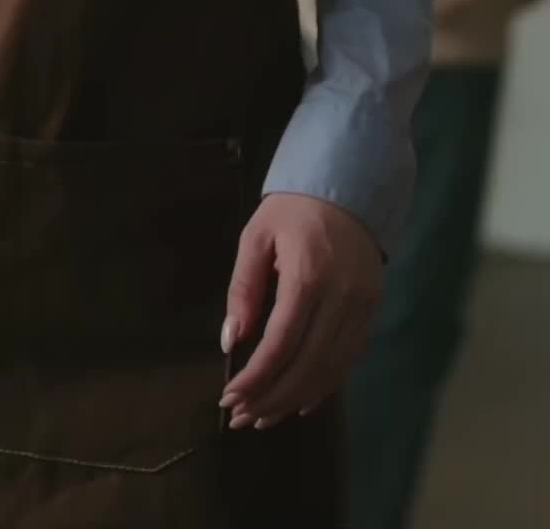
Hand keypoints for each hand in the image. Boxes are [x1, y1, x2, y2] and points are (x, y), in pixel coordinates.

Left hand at [219, 193, 381, 430]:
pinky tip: (301, 401)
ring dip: (296, 399)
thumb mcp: (256, 237)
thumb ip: (243, 288)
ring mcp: (361, 307)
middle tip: (243, 418)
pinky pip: (348, 360)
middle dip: (272, 397)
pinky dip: (325, 386)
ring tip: (265, 417)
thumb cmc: (293, 209)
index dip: (256, 377)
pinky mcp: (372, 311)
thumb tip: (231, 341)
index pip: (281, 343)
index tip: (231, 398)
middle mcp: (340, 298)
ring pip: (330, 370)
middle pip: (307, 365)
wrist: (347, 186)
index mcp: (308, 275)